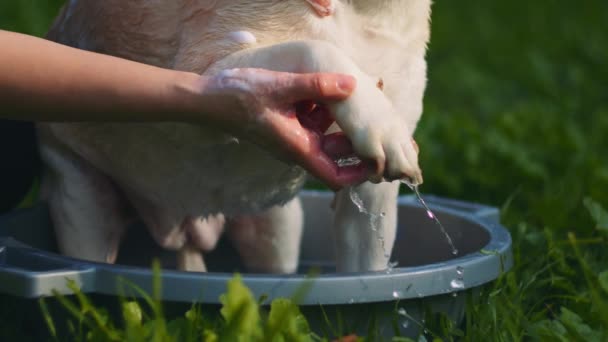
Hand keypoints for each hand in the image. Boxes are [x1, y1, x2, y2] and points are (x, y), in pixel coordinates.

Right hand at [198, 68, 370, 189]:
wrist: (205, 99)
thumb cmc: (237, 98)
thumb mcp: (281, 87)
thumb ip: (317, 85)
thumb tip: (352, 84)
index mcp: (298, 149)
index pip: (335, 177)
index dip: (358, 173)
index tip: (377, 159)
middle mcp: (297, 147)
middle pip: (336, 152)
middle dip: (355, 139)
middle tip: (376, 120)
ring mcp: (291, 135)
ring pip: (324, 132)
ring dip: (338, 118)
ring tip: (355, 95)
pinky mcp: (285, 123)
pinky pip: (311, 119)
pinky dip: (321, 107)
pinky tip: (327, 85)